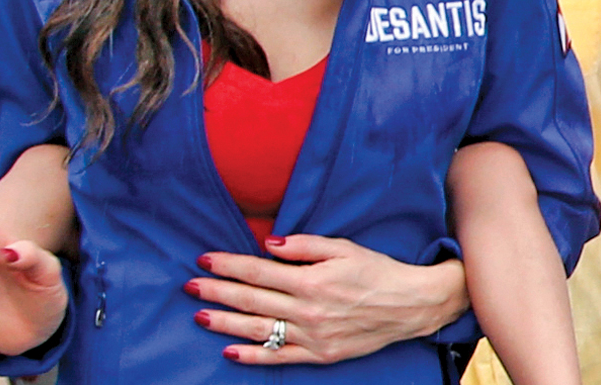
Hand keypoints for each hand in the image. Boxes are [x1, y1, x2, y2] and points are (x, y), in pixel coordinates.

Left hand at [189, 233, 468, 365]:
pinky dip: (252, 357)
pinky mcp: (319, 355)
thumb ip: (304, 245)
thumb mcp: (344, 247)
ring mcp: (312, 335)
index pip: (258, 271)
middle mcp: (307, 310)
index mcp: (311, 280)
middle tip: (190, 286)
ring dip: (226, 323)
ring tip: (201, 315)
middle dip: (217, 291)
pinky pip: (279, 357)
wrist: (410, 305)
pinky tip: (230, 352)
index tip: (204, 259)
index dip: (228, 265)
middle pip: (252, 299)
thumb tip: (268, 243)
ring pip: (258, 330)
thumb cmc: (377, 271)